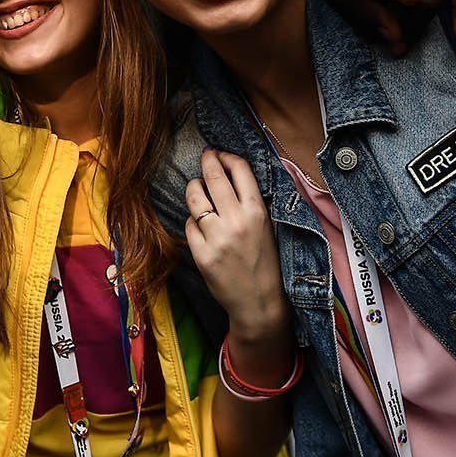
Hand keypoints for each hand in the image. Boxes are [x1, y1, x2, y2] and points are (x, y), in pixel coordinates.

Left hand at [183, 150, 290, 344]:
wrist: (260, 302)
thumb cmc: (265, 262)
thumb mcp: (267, 227)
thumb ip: (250, 203)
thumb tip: (229, 173)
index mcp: (258, 212)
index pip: (240, 169)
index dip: (227, 156)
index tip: (220, 154)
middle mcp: (237, 221)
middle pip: (214, 177)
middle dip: (207, 161)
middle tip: (205, 156)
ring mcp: (217, 238)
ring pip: (195, 197)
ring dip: (194, 188)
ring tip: (197, 189)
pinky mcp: (202, 255)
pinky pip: (188, 225)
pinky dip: (192, 222)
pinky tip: (200, 226)